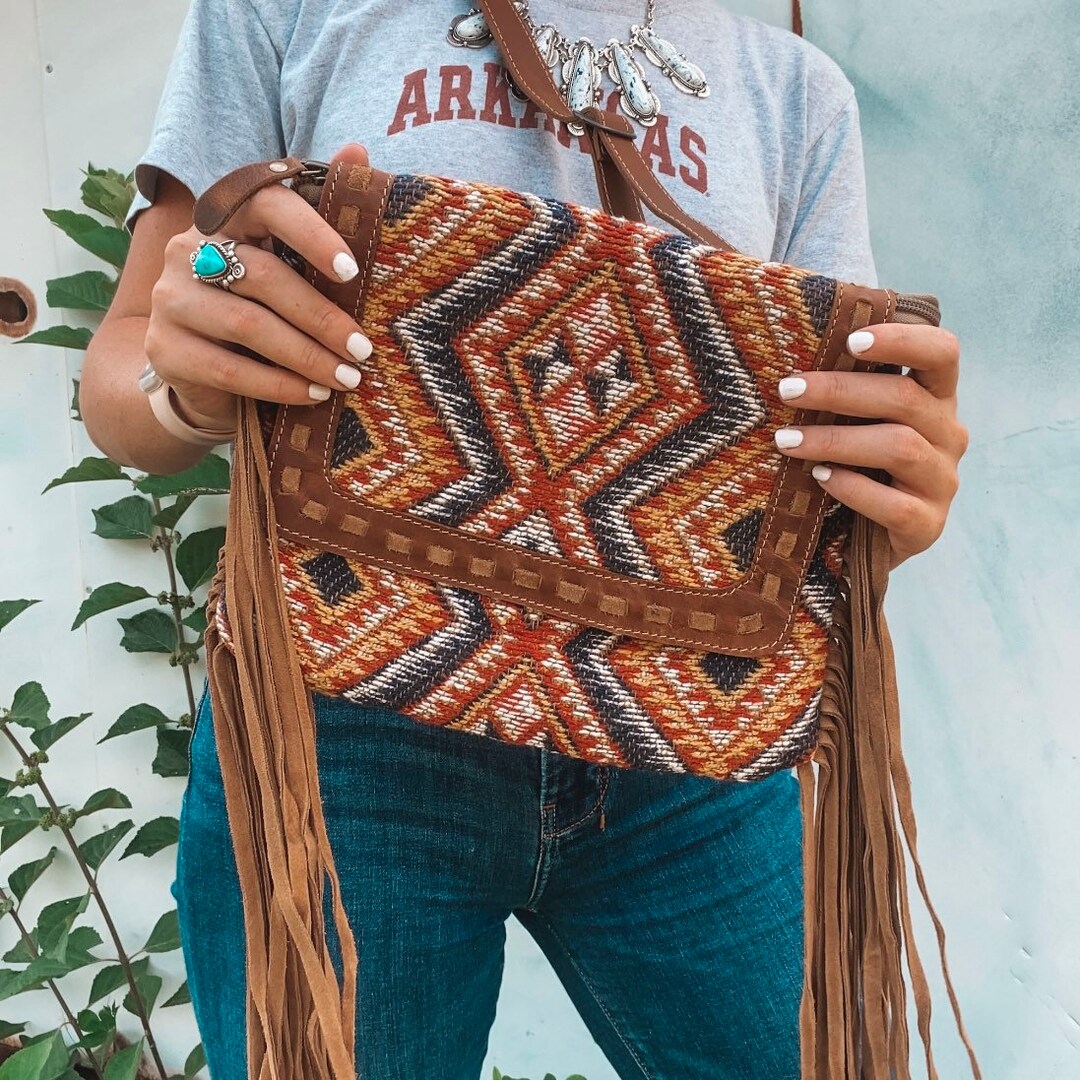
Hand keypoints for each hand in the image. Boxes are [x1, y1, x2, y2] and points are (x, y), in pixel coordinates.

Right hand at [144, 144, 373, 429]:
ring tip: (348, 377)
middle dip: (323, 317)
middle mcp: (189, 250)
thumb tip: (359, 148)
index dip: (311, 232)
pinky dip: (279, 385)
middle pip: (264, 276)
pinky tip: (313, 395)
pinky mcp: (164, 348)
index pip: (265, 203)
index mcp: (225, 218)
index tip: (353, 271)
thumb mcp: (293, 265)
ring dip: (307, 356)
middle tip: (364, 349)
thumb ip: (321, 213)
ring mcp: (170, 299)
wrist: (203, 374)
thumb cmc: (263, 310)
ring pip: (248, 325)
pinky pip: (230, 368)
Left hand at [772, 323, 967, 568]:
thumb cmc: (857, 464)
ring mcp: (942, 481)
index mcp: (935, 398)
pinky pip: (895, 505)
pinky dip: (852, 488)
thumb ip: (848, 391)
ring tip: (786, 441)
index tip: (851, 340)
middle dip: (840, 391)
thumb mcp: (857, 422)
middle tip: (788, 390)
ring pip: (899, 448)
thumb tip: (793, 362)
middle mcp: (948, 434)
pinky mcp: (928, 524)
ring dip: (836, 440)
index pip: (941, 353)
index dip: (903, 340)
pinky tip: (818, 478)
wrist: (865, 540)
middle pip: (905, 399)